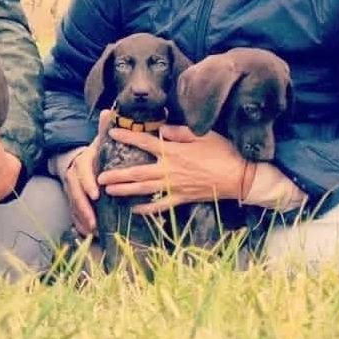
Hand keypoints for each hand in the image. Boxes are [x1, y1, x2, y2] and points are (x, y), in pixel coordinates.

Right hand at [61, 132, 102, 236]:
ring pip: (73, 205)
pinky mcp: (72, 201)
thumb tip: (108, 111)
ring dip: (82, 218)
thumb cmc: (97, 153)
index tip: (97, 193)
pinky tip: (88, 235)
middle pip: (75, 192)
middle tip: (94, 220)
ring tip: (92, 231)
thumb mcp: (101, 140)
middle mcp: (73, 176)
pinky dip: (80, 224)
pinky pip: (73, 214)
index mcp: (82, 161)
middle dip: (83, 207)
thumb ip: (105, 128)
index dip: (88, 183)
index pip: (82, 171)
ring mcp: (71, 190)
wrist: (80, 160)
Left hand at [97, 124, 255, 216]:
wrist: (239, 177)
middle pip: (137, 172)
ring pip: (144, 190)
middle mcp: (169, 170)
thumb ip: (178, 131)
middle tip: (99, 176)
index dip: (126, 137)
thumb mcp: (201, 134)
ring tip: (109, 191)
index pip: (144, 142)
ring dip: (125, 190)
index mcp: (172, 151)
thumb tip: (162, 129)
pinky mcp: (182, 198)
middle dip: (117, 174)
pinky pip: (160, 205)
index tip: (111, 134)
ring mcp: (174, 186)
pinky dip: (146, 208)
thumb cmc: (222, 152)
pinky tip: (134, 209)